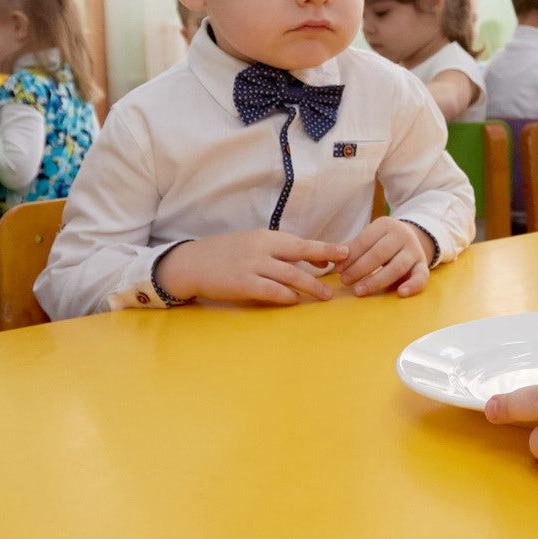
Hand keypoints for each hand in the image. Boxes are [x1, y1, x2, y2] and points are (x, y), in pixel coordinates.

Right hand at [159, 231, 349, 305]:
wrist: (190, 264)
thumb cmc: (222, 255)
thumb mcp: (249, 244)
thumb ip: (274, 250)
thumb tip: (301, 259)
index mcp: (265, 237)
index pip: (300, 242)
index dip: (322, 249)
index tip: (341, 253)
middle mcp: (262, 248)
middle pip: (301, 253)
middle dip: (326, 258)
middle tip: (347, 265)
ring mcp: (253, 266)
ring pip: (291, 276)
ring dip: (311, 287)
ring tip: (326, 297)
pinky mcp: (244, 284)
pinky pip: (273, 291)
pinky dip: (287, 297)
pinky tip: (296, 301)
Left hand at [337, 217, 434, 297]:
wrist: (412, 238)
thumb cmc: (382, 242)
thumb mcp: (369, 238)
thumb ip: (353, 248)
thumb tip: (333, 260)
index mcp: (385, 225)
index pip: (365, 240)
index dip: (350, 256)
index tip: (337, 269)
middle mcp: (402, 235)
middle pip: (379, 253)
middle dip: (359, 268)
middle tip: (344, 280)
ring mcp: (414, 250)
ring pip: (397, 266)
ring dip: (376, 280)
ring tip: (359, 290)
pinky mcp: (423, 265)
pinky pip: (421, 276)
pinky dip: (412, 285)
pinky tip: (400, 293)